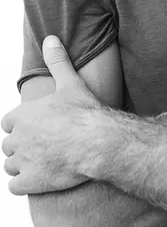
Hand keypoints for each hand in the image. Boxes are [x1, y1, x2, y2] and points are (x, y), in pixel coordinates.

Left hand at [1, 36, 104, 195]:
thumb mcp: (70, 83)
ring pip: (10, 166)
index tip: (35, 128)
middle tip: (42, 145)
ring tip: (41, 162)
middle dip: (21, 146)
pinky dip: (23, 184)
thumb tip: (51, 39)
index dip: (20, 125)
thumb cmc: (84, 114)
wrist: (97, 142)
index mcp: (21, 115)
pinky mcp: (30, 182)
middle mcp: (17, 139)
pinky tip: (38, 178)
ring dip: (21, 165)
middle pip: (8, 145)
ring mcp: (22, 162)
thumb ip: (57, 61)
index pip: (7, 123)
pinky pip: (15, 186)